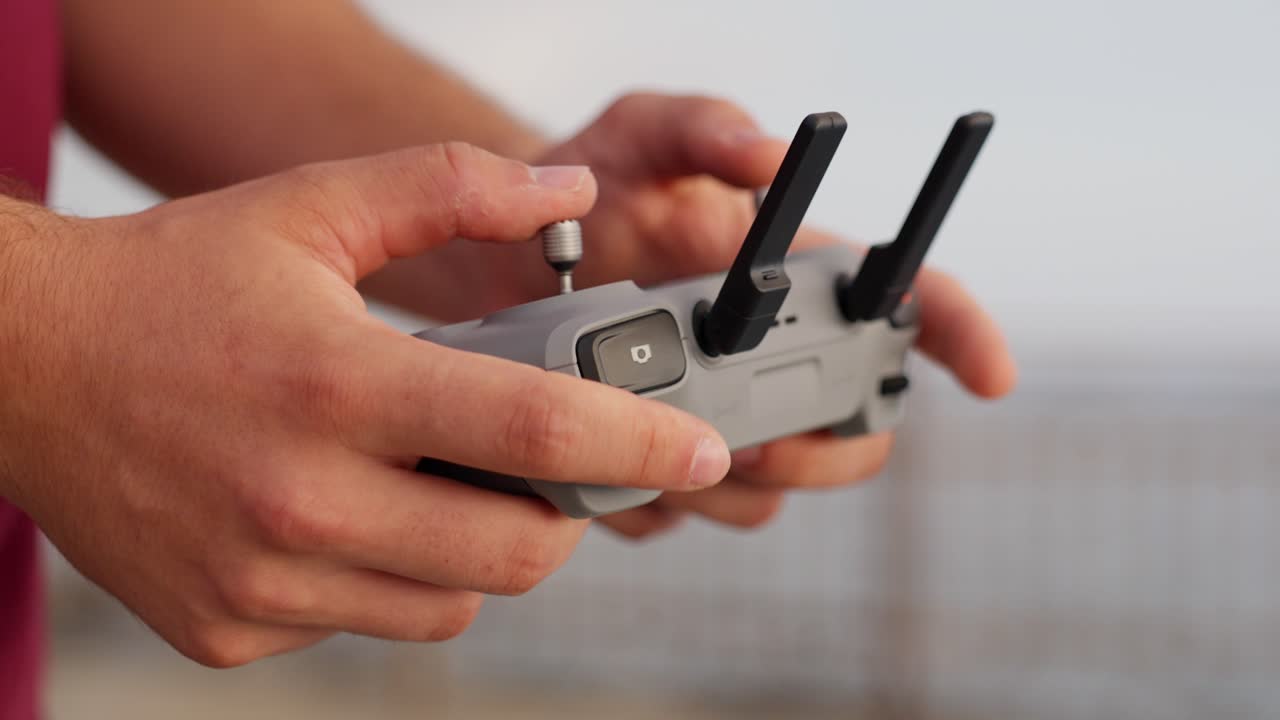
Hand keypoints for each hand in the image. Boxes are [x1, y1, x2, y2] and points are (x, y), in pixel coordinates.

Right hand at [0, 143, 731, 665]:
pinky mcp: (227, 631)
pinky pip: (366, 624)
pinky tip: (346, 515)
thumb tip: (573, 195)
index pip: (533, 433)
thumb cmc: (175, 282)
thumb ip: (452, 187)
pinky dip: (389, 580)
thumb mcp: (312, 208)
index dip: (639, 446)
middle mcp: (299, 499)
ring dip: (479, 552)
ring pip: (454, 605)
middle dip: (566, 515)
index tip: (704, 452)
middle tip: (546, 465)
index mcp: (335, 384)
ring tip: (431, 480)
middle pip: (516, 554)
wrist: (24, 363)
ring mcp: (259, 582)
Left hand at [540, 94, 1016, 536]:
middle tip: (756, 440)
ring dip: (727, 482)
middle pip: (858, 434)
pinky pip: (686, 514)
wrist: (499, 257)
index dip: (961, 336)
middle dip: (820, 452)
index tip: (990, 375)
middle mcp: (773, 357)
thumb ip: (704, 127)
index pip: (906, 303)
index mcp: (793, 278)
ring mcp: (723, 418)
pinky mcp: (666, 465)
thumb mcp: (641, 135)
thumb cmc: (591, 187)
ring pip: (771, 492)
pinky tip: (610, 453)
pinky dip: (655, 500)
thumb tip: (764, 152)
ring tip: (658, 438)